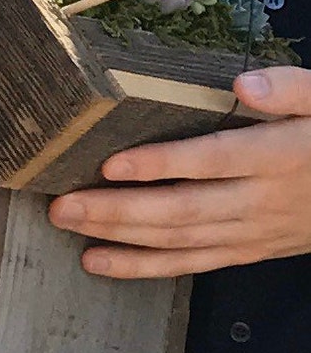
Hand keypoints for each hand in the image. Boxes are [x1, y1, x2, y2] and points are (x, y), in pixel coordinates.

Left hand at [49, 66, 310, 278]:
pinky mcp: (244, 252)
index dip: (162, 164)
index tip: (112, 163)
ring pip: (178, 240)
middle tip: (64, 203)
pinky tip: (99, 262)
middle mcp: (259, 199)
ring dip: (119, 237)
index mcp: (277, 155)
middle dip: (117, 209)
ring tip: (68, 224)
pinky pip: (189, 264)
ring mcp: (250, 232)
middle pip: (181, 209)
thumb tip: (243, 85)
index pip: (212, 160)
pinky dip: (142, 267)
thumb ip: (291, 88)